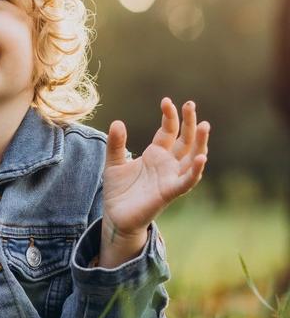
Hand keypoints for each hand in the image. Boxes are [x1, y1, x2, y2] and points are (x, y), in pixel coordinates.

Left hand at [103, 98, 209, 237]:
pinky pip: (187, 181)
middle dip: (190, 122)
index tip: (166, 101)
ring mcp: (171, 177)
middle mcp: (168, 164)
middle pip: (185, 139)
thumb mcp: (113, 163)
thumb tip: (117, 122)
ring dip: (200, 142)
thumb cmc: (119, 190)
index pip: (168, 130)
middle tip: (190, 104)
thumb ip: (116, 144)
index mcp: (156, 154)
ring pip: (192, 157)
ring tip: (204, 125)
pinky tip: (201, 157)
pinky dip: (196, 170)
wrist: (116, 216)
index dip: (169, 116)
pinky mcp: (170, 192)